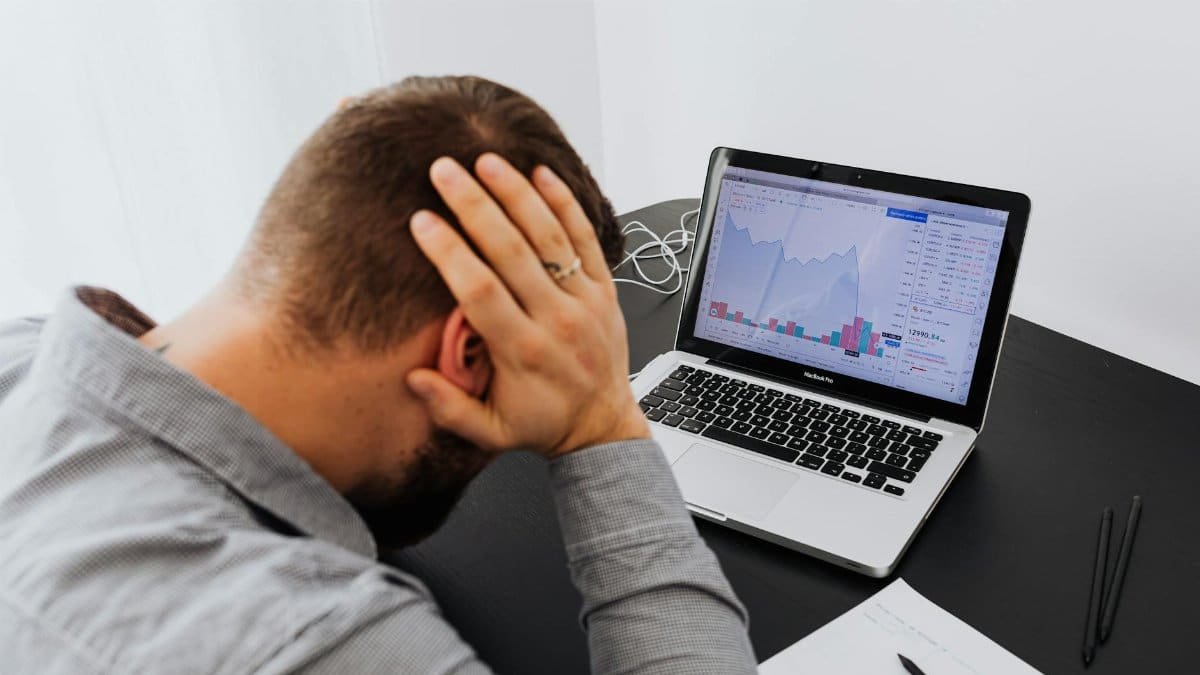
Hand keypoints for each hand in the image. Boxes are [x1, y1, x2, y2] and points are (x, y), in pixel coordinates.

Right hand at [405, 153, 648, 457]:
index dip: (450, 253)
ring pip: (549, 236)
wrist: (603, 427)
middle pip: (512, 251)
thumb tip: (412, 379)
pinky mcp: (606, 289)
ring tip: (486, 160)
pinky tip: (542, 173)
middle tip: (444, 170)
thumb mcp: (491, 433)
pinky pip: (586, 238)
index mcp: (522, 352)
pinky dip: (565, 203)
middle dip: (474, 206)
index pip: (480, 291)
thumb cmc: (544, 424)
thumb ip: (450, 408)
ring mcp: (584, 301)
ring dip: (516, 194)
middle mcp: (555, 320)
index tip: (422, 222)